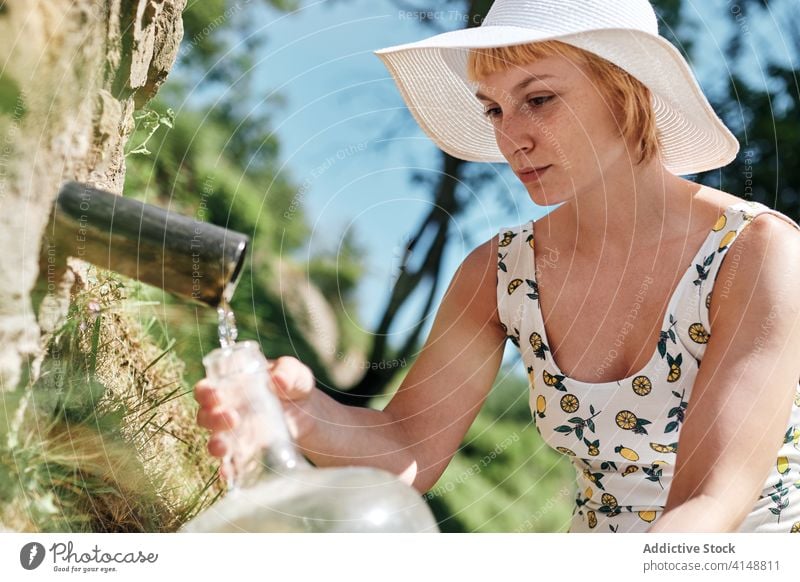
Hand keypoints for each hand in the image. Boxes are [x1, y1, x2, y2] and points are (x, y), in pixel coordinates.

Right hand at [194, 355, 318, 464]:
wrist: (312, 416)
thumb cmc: (296, 387)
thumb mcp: (296, 374)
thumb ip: (288, 372)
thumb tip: (278, 379)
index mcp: (233, 387)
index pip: (209, 389)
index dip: (205, 392)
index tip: (214, 394)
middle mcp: (229, 410)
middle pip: (207, 416)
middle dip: (211, 418)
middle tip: (231, 417)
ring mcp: (237, 434)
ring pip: (216, 440)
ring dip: (216, 444)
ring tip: (223, 447)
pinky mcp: (248, 453)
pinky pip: (232, 464)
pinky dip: (228, 468)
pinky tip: (229, 472)